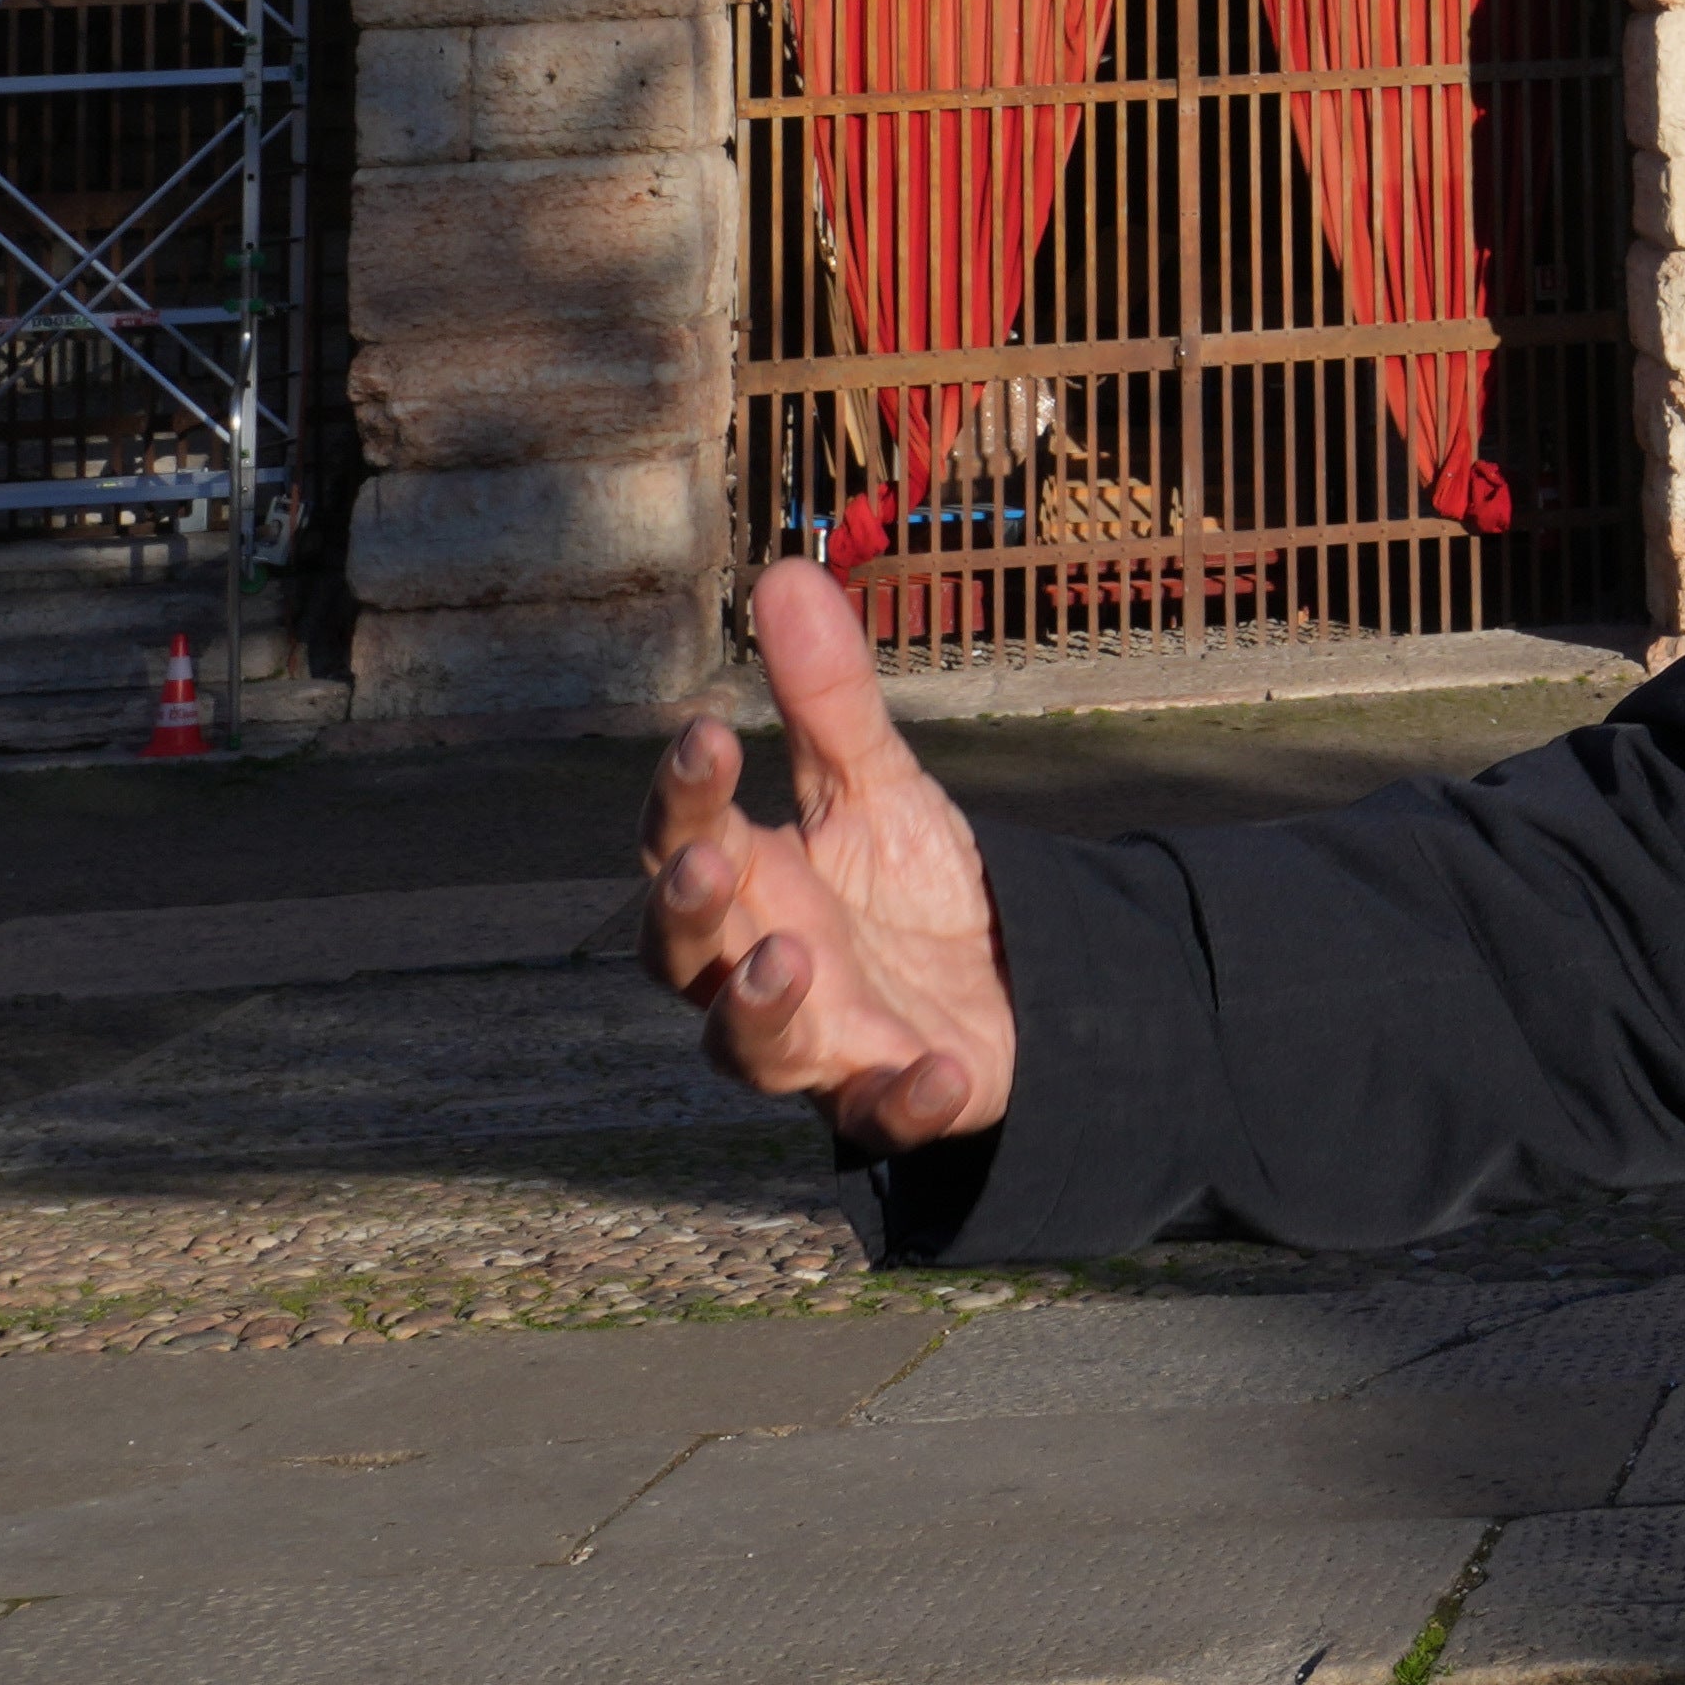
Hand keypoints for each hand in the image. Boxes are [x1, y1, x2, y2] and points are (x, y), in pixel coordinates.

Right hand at [644, 559, 1018, 1154]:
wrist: (1003, 983)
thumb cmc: (906, 889)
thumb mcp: (878, 786)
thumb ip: (830, 698)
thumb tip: (788, 569)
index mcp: (746, 884)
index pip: (682, 839)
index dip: (682, 797)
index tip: (707, 734)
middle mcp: (755, 967)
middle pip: (680, 955)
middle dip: (685, 912)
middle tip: (711, 862)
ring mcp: (818, 1040)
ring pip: (750, 1050)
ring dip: (758, 1010)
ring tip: (793, 957)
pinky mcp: (887, 1094)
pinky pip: (880, 1115)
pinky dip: (905, 1101)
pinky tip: (940, 1070)